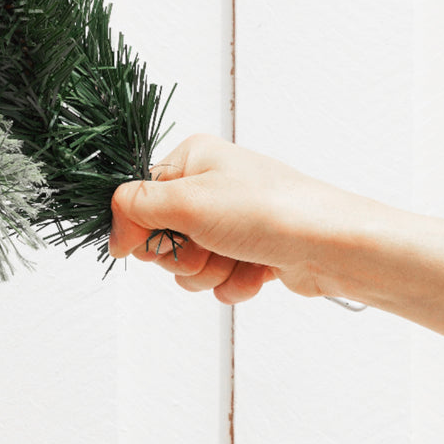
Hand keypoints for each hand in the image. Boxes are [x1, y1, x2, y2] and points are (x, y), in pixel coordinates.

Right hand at [108, 134, 371, 303]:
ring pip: (189, 264)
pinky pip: (218, 279)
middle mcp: (211, 187)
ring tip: (237, 258)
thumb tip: (112, 228)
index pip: (138, 199)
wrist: (331, 245)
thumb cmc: (267, 211)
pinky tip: (256, 270)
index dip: (140, 229)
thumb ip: (136, 207)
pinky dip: (233, 282)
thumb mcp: (187, 201)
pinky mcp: (250, 251)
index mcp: (194, 160)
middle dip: (182, 255)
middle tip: (207, 247)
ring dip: (208, 272)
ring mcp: (232, 221)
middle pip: (162, 237)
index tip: (149, 245)